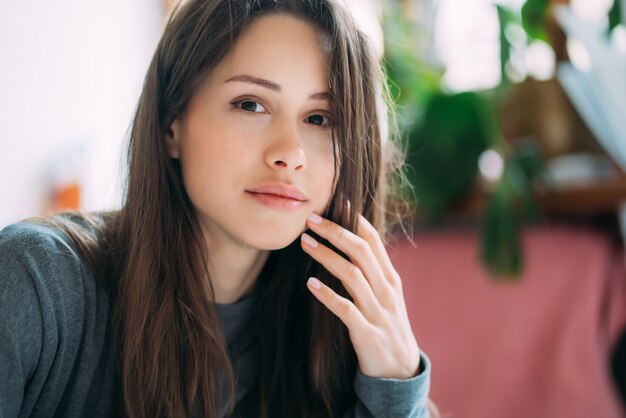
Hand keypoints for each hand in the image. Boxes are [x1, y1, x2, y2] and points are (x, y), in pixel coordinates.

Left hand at [300, 211, 420, 379]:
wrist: (400, 371)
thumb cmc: (386, 326)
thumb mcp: (385, 295)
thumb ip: (371, 271)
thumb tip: (349, 243)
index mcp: (390, 278)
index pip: (373, 240)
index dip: (354, 219)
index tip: (335, 202)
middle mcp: (386, 290)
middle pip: (361, 251)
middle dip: (335, 231)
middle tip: (310, 219)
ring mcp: (378, 311)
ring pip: (352, 275)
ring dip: (327, 256)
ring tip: (304, 243)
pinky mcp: (366, 333)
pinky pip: (346, 310)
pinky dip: (328, 295)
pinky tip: (310, 284)